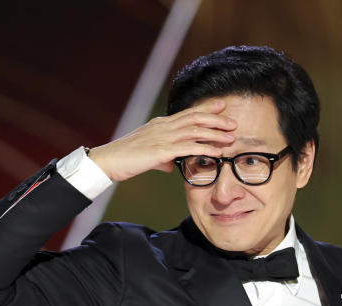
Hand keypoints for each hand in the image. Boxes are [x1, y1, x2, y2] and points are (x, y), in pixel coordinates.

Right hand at [88, 99, 236, 181]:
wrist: (108, 161)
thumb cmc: (126, 158)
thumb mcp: (148, 155)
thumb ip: (163, 158)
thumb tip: (171, 164)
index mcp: (161, 124)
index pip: (187, 113)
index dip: (205, 108)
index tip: (221, 105)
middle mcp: (163, 126)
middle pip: (195, 118)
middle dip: (216, 118)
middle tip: (233, 121)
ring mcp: (162, 137)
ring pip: (194, 130)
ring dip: (215, 133)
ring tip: (231, 137)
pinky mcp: (160, 150)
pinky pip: (188, 147)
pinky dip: (205, 148)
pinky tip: (217, 152)